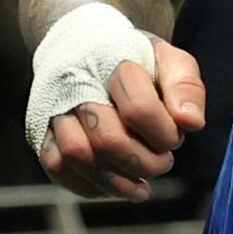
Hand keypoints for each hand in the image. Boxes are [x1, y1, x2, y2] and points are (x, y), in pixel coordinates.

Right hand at [32, 23, 204, 203]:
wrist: (86, 48)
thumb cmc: (136, 61)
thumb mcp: (169, 60)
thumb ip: (186, 87)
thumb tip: (191, 123)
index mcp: (111, 61)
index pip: (140, 109)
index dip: (165, 134)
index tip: (175, 136)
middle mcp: (75, 84)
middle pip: (107, 139)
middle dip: (144, 162)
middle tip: (162, 162)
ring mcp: (54, 109)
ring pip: (78, 156)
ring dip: (116, 180)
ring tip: (141, 183)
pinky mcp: (41, 131)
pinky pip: (57, 168)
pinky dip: (90, 185)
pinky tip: (115, 185)